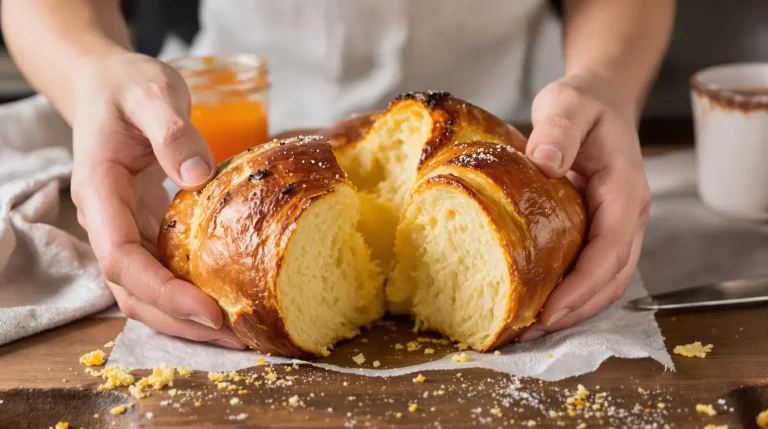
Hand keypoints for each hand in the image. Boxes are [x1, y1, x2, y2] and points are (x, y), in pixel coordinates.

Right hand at [70, 51, 245, 348]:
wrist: (109, 86)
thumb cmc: (128, 87)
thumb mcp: (151, 92)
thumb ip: (171, 130)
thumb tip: (197, 176)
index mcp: (99, 190)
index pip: (121, 258)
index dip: (162, 292)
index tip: (209, 311)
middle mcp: (107, 220)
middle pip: (131, 291)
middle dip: (179, 321)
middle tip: (236, 338)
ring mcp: (124, 229)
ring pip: (144, 292)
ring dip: (184, 319)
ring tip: (237, 334)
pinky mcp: (144, 229)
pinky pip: (160, 273)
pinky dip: (188, 296)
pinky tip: (225, 301)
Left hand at [519, 74, 650, 340]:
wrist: (600, 102)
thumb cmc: (583, 105)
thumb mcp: (568, 105)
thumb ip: (558, 129)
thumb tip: (543, 159)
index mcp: (624, 188)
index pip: (609, 248)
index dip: (582, 285)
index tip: (548, 310)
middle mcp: (628, 215)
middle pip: (612, 277)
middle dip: (575, 310)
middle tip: (529, 331)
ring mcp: (619, 226)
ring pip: (607, 281)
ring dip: (575, 310)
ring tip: (530, 328)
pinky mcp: (604, 232)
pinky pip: (595, 272)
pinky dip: (573, 294)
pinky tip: (540, 303)